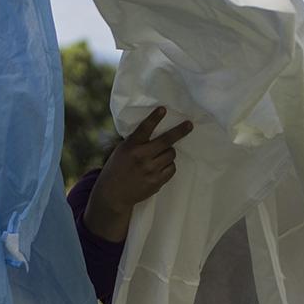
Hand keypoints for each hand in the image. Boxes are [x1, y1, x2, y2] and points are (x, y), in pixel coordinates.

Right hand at [85, 107, 193, 242]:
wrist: (113, 194)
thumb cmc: (118, 168)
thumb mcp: (122, 150)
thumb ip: (136, 142)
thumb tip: (155, 130)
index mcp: (130, 146)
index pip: (144, 128)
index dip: (154, 118)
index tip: (163, 109)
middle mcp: (141, 157)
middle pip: (166, 141)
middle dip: (180, 131)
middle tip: (189, 125)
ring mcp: (150, 170)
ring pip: (171, 154)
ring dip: (169, 152)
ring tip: (160, 156)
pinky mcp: (156, 181)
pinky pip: (172, 168)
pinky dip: (169, 165)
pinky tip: (160, 167)